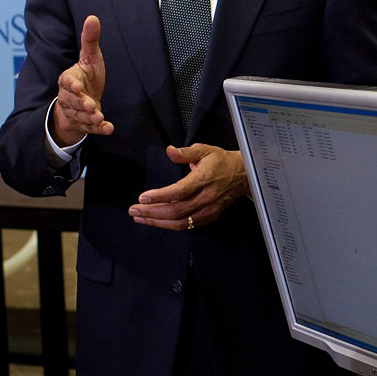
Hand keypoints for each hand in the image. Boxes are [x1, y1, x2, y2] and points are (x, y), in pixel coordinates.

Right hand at [49, 15, 113, 146]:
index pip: (66, 82)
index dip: (71, 85)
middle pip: (72, 101)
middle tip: (90, 106)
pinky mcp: (85, 124)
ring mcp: (76, 112)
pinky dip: (99, 130)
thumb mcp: (89, 57)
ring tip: (99, 117)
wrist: (81, 101)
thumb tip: (92, 17)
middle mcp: (69, 97)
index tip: (76, 87)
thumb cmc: (86, 77)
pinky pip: (91, 128)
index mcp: (69, 79)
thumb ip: (89, 40)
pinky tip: (109, 129)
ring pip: (80, 116)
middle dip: (81, 104)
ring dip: (89, 117)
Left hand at [129, 144, 247, 230]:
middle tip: (133, 210)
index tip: (143, 198)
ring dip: (158, 222)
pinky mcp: (209, 217)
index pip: (180, 191)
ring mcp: (208, 210)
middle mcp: (206, 197)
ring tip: (140, 218)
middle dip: (152, 213)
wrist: (243, 176)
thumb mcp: (205, 150)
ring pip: (181, 222)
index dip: (160, 196)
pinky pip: (187, 226)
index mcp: (204, 179)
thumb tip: (169, 151)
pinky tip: (157, 222)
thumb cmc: (221, 162)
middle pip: (177, 211)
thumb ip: (185, 152)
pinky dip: (170, 226)